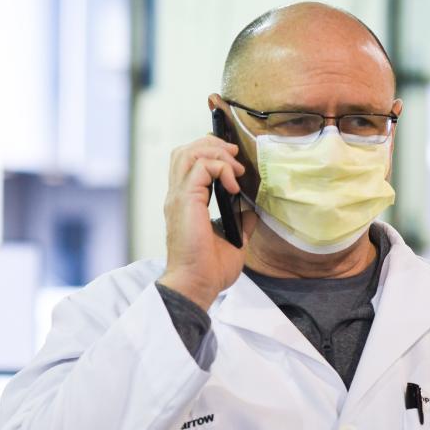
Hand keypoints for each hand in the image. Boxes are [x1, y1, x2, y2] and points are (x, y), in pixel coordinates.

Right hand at [158, 135, 255, 309]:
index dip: (209, 152)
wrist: (197, 284)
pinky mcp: (186, 200)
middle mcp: (177, 196)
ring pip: (189, 152)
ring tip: (235, 168)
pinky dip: (221, 169)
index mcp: (184, 203)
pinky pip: (202, 167)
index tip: (233, 162)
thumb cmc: (209, 270)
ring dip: (216, 153)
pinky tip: (234, 186)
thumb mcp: (233, 240)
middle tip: (235, 156)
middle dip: (212, 145)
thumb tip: (251, 211)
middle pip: (185, 150)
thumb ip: (240, 222)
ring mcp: (179, 197)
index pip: (187, 162)